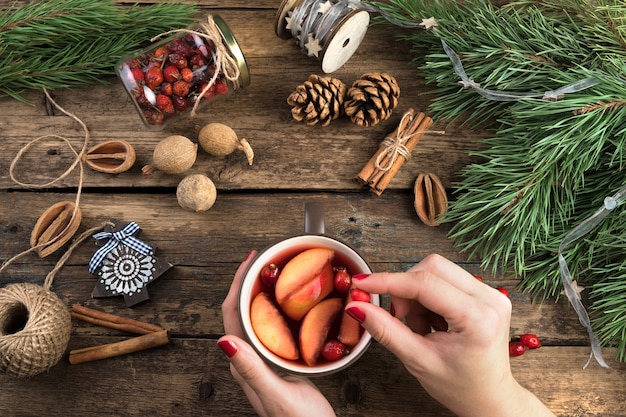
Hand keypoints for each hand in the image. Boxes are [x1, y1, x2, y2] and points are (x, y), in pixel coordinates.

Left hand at [219, 250, 335, 416]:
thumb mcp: (277, 394)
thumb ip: (252, 369)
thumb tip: (224, 340)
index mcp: (244, 363)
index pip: (232, 314)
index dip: (238, 283)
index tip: (251, 260)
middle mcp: (250, 359)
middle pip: (242, 311)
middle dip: (250, 282)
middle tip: (266, 259)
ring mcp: (264, 360)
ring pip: (258, 317)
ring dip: (264, 292)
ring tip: (278, 274)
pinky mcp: (280, 363)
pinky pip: (274, 328)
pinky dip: (281, 309)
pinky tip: (296, 305)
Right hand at [348, 254, 554, 416]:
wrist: (491, 399)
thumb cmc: (460, 387)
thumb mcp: (418, 361)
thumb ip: (386, 331)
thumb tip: (357, 307)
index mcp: (478, 318)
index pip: (425, 283)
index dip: (387, 281)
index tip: (360, 283)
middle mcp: (490, 299)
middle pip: (432, 268)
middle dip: (405, 289)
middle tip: (400, 318)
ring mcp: (491, 293)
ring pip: (437, 271)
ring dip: (417, 295)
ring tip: (421, 328)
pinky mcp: (486, 293)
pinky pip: (447, 279)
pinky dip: (429, 296)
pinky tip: (433, 323)